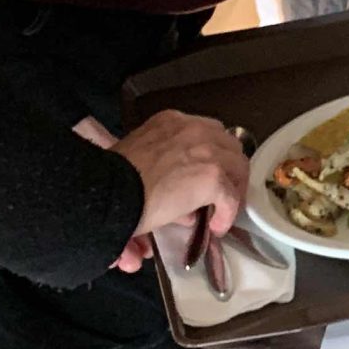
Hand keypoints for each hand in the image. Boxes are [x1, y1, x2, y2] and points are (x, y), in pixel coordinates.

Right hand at [87, 112, 248, 272]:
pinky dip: (226, 213)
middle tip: (219, 192)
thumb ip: (162, 177)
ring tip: (222, 209)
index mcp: (171, 122)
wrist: (111, 193)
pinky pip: (230, 197)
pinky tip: (216, 227)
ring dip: (231, 189)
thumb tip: (182, 210)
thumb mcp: (138, 165)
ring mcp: (206, 151)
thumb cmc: (114, 182)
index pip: (205, 133)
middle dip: (226, 169)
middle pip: (228, 145)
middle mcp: (193, 129)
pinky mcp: (213, 176)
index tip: (201, 177)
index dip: (208, 157)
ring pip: (237, 167)